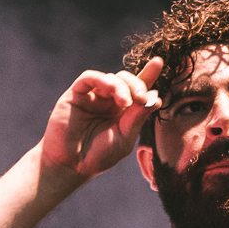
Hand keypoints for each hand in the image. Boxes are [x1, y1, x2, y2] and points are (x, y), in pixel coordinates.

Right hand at [40, 56, 163, 180]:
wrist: (70, 166)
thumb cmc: (98, 156)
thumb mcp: (124, 138)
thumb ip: (137, 118)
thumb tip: (156, 98)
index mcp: (122, 112)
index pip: (137, 89)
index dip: (148, 74)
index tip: (158, 62)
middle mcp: (108, 101)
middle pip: (126, 80)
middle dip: (137, 84)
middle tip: (141, 98)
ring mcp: (92, 96)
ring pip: (111, 77)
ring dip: (122, 86)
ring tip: (125, 102)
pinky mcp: (75, 94)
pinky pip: (89, 77)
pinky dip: (103, 80)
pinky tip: (111, 92)